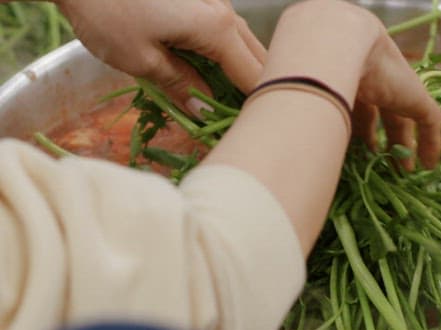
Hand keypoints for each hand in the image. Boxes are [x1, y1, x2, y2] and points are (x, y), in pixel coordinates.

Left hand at [54, 0, 265, 112]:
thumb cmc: (106, 12)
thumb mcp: (142, 60)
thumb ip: (181, 86)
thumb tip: (205, 114)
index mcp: (217, 29)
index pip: (252, 76)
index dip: (251, 106)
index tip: (243, 129)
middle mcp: (224, 11)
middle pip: (257, 58)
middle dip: (251, 89)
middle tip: (233, 118)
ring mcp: (214, 1)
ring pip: (243, 43)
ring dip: (237, 72)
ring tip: (220, 100)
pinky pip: (225, 31)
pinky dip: (224, 55)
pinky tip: (206, 72)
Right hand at [206, 0, 440, 253]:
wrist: (327, 40)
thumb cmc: (298, 67)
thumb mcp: (285, 93)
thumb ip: (277, 114)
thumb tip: (255, 144)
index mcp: (342, 74)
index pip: (354, 101)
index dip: (356, 125)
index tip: (357, 148)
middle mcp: (369, 78)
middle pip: (380, 108)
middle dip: (382, 135)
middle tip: (383, 159)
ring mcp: (392, 84)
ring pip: (404, 115)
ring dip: (403, 142)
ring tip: (405, 168)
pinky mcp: (413, 93)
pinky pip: (430, 121)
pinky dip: (432, 143)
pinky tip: (431, 164)